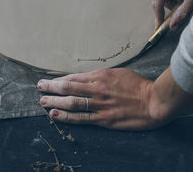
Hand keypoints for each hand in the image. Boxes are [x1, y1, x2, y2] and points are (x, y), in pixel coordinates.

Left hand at [37, 67, 192, 129]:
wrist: (154, 101)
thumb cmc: (139, 86)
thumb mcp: (120, 73)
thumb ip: (103, 76)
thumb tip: (88, 78)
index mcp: (102, 76)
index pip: (74, 78)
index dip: (59, 80)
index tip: (49, 81)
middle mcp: (98, 89)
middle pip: (68, 88)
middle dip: (51, 88)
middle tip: (39, 88)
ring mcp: (100, 105)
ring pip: (71, 103)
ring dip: (54, 102)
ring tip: (42, 102)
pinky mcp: (104, 119)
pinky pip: (81, 118)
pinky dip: (66, 117)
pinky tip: (55, 115)